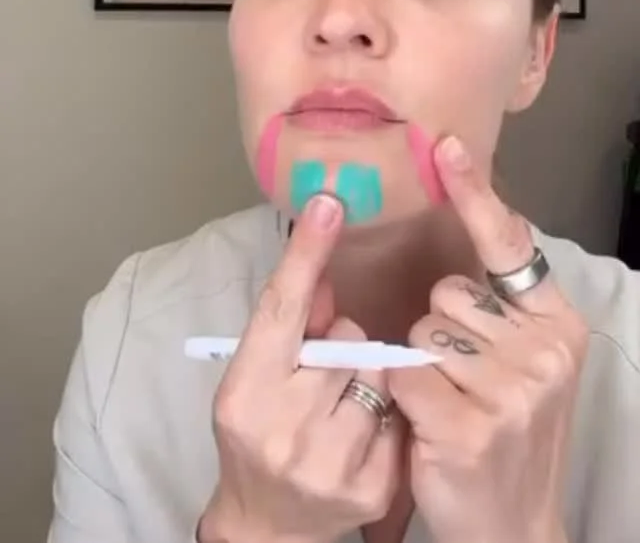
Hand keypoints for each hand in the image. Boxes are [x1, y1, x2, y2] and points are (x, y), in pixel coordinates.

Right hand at [198, 193, 401, 542]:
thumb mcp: (256, 376)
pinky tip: (364, 436)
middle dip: (343, 345)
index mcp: (245, 391)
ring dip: (369, 380)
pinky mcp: (372, 487)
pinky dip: (388, 417)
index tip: (328, 201)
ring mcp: (329, 462)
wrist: (266, 526)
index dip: (306, 254)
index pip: (281, 309)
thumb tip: (324, 267)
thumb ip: (291, 324)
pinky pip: (400, 414)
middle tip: (324, 373)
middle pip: (346, 340)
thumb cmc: (256, 434)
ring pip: (379, 374)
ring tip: (342, 409)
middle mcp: (283, 427)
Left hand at [389, 136, 586, 542]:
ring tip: (451, 406)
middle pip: (448, 293)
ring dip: (420, 365)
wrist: (513, 524)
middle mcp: (544, 350)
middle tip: (464, 380)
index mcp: (557, 324)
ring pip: (421, 332)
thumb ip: (498, 306)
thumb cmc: (506, 429)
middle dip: (440, 328)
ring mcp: (511, 389)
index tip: (446, 146)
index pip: (510, 245)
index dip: (474, 194)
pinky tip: (431, 425)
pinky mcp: (469, 424)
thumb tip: (461, 234)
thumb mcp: (523, 360)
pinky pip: (402, 374)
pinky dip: (402, 397)